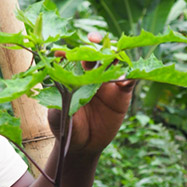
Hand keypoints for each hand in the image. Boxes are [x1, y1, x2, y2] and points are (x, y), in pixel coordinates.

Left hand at [48, 32, 135, 155]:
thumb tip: (57, 90)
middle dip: (95, 44)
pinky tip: (125, 79)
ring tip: (112, 52)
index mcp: (74, 76)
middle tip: (92, 40)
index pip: (73, 58)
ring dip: (115, 54)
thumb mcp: (59, 116)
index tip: (60, 51)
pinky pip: (129, 82)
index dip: (68, 51)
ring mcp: (108, 83)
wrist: (84, 146)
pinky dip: (129, 77)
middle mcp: (91, 75)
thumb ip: (59, 103)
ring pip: (115, 62)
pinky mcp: (122, 95)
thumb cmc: (68, 128)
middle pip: (97, 53)